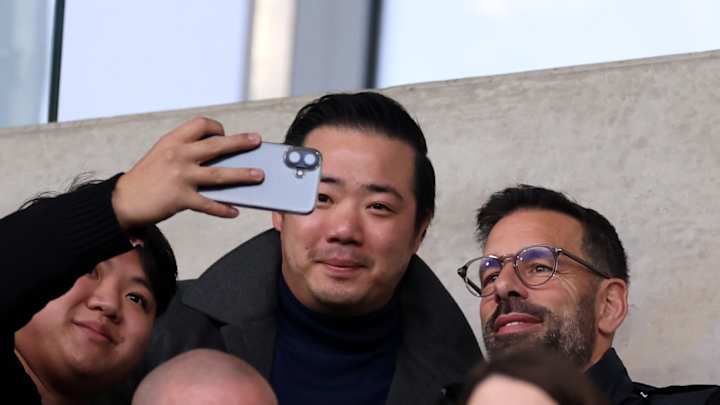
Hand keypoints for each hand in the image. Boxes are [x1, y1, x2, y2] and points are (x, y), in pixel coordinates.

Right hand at [112, 117, 263, 228]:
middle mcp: (178, 155)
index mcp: (173, 141)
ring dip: (242, 175)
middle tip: (256, 141)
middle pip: (216, 146)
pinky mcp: (181, 198)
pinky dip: (223, 209)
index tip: (225, 134)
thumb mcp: (161, 154)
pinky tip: (234, 211)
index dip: (216, 128)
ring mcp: (181, 177)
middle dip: (240, 143)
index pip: (201, 125)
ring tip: (258, 175)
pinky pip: (209, 204)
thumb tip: (217, 156)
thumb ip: (185, 151)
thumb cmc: (145, 178)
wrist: (123, 200)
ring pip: (219, 175)